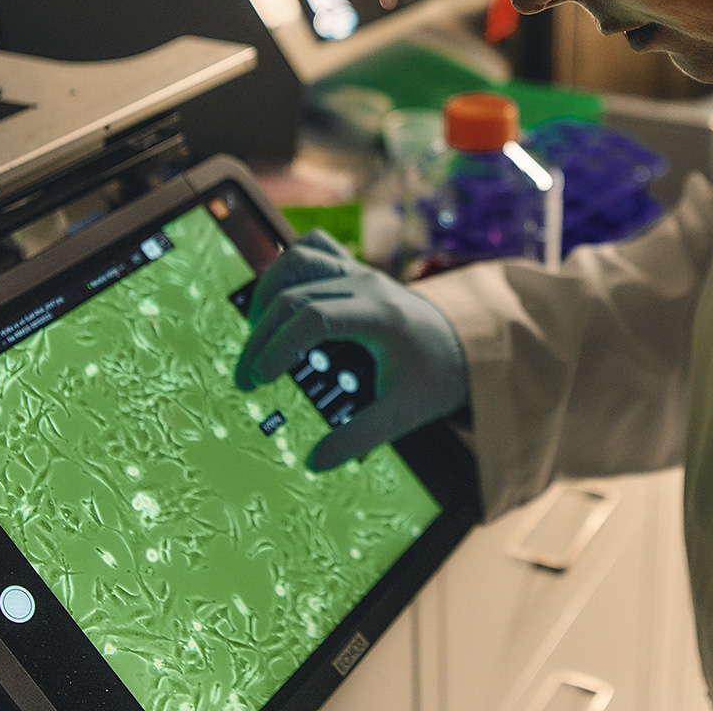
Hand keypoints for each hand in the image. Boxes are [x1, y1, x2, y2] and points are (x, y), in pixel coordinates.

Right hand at [235, 229, 468, 469]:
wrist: (467, 344)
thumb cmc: (435, 379)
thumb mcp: (403, 414)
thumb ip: (360, 438)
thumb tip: (313, 463)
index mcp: (379, 315)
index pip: (313, 317)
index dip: (278, 346)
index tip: (256, 381)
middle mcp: (367, 284)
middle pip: (296, 293)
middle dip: (261, 336)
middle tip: (246, 379)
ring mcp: (360, 271)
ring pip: (299, 260)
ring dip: (268, 293)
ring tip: (256, 336)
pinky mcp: (355, 269)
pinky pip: (313, 248)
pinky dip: (287, 269)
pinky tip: (277, 302)